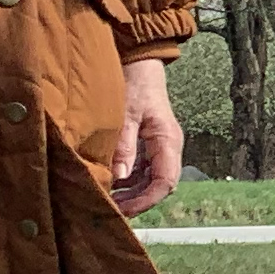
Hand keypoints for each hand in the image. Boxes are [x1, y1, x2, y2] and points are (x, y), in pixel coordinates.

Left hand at [108, 59, 181, 213]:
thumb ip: (124, 146)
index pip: (165, 182)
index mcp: (168, 140)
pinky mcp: (147, 144)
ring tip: (106, 199)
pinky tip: (108, 183)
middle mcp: (167, 147)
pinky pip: (140, 170)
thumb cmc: (134, 83)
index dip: (146, 200)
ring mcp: (158, 147)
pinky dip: (126, 181)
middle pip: (158, 186)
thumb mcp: (125, 114)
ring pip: (149, 180)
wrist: (139, 63)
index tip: (122, 210)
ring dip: (131, 193)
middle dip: (136, 201)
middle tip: (108, 210)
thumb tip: (118, 178)